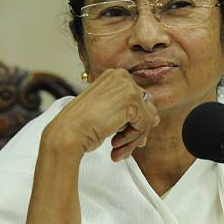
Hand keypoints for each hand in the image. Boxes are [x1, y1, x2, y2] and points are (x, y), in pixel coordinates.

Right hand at [43, 69, 158, 160]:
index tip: (120, 137)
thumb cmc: (81, 126)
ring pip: (148, 117)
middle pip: (145, 107)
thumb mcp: (108, 113)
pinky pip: (146, 124)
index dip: (132, 122)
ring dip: (134, 137)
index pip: (138, 99)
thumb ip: (132, 113)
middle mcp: (122, 76)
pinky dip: (133, 138)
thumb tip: (156, 119)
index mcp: (114, 75)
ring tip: (118, 148)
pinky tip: (115, 143)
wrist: (67, 133)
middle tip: (120, 146)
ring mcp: (128, 87)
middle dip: (135, 131)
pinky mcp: (132, 101)